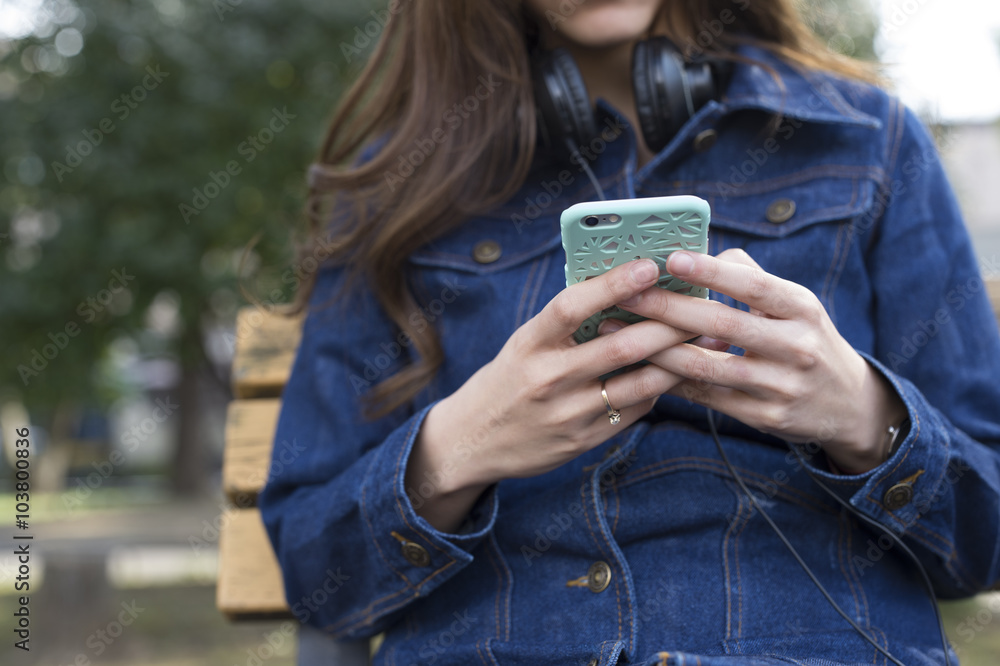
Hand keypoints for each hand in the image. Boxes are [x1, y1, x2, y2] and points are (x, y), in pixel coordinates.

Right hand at [407, 259, 692, 530]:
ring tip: (703, 341)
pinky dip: (657, 389)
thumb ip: (566, 324)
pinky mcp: (582, 441)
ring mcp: (566, 413)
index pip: (572, 306)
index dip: (613, 284)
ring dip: (675, 361)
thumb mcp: (524, 344)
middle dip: (666, 325)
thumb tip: (623, 288)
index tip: (649, 265)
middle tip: (699, 307)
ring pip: (637, 383)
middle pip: (619, 347)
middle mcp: (547, 378)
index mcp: (529, 343)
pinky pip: (633, 411)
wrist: (473, 441)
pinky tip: (673, 374)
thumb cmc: (508, 380)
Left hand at [615, 248, 906, 473]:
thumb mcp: (796, 304)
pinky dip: (672, 380)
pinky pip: (708, 397)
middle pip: (722, 325)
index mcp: (803, 310)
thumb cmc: (806, 339)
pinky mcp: (765, 417)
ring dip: (657, 350)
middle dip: (668, 309)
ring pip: (707, 367)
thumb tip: (702, 254)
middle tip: (626, 294)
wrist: (848, 405)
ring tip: (617, 332)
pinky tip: (640, 366)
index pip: (754, 287)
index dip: (712, 273)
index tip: (671, 258)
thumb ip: (751, 277)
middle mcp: (796, 347)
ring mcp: (781, 387)